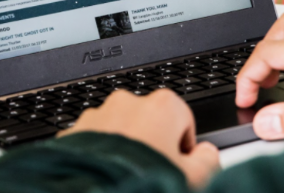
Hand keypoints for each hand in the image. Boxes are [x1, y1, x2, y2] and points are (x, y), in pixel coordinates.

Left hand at [59, 89, 219, 188]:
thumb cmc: (143, 182)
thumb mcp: (192, 179)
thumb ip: (207, 161)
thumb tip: (207, 155)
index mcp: (162, 106)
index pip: (184, 121)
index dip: (183, 149)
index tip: (177, 167)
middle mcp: (129, 102)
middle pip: (151, 123)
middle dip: (152, 145)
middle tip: (151, 174)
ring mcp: (99, 114)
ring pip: (120, 130)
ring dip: (125, 149)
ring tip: (126, 177)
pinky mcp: (75, 130)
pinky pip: (94, 140)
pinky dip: (101, 155)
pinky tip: (106, 175)